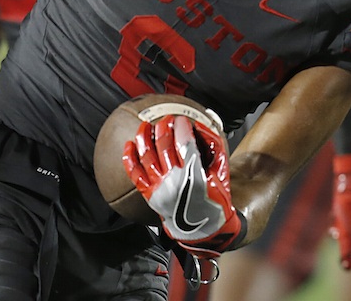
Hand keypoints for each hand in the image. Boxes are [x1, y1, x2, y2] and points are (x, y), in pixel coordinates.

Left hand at [122, 115, 242, 257]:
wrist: (204, 230)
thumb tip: (199, 126)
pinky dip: (129, 158)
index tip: (182, 120)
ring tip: (145, 125)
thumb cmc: (215, 200)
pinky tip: (128, 144)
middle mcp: (174, 181)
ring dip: (144, 136)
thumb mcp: (222, 172)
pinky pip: (134, 174)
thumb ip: (214, 147)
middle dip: (164, 127)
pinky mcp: (149, 195)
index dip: (182, 127)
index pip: (184, 142)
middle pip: (164, 145)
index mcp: (194, 175)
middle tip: (167, 120)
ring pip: (146, 156)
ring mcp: (159, 188)